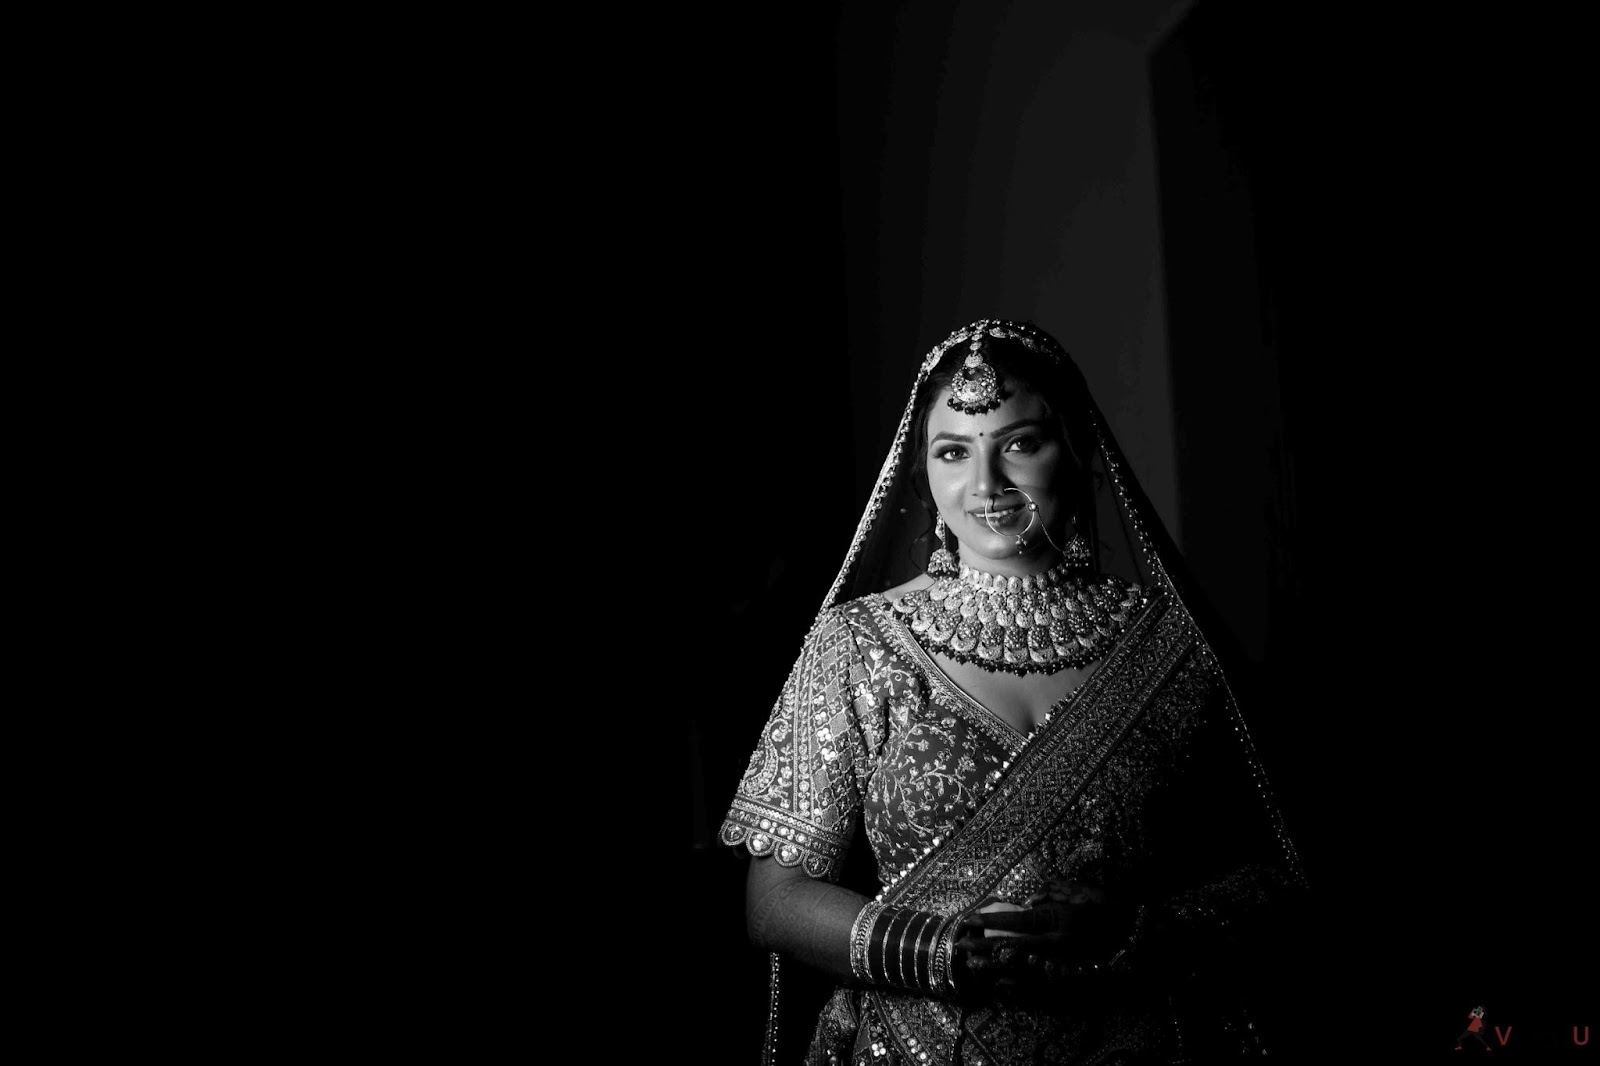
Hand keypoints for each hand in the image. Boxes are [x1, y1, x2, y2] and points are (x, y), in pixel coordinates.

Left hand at [952, 881, 1133, 1001]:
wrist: (1142, 939)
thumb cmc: (1109, 909)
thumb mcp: (1082, 892)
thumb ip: (1052, 892)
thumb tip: (1027, 901)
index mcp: (1061, 919)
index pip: (1018, 920)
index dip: (991, 920)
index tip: (969, 919)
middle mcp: (1060, 945)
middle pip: (1014, 947)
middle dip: (985, 947)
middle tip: (961, 946)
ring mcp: (1066, 967)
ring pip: (1022, 972)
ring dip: (995, 969)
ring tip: (973, 967)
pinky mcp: (1071, 984)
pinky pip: (1038, 989)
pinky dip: (1017, 988)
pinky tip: (999, 987)